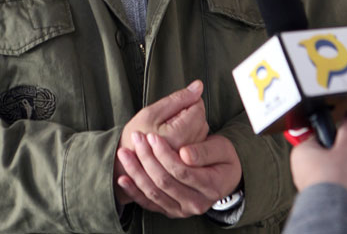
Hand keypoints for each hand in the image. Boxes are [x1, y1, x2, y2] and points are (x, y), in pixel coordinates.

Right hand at [114, 80, 208, 205]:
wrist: (124, 165)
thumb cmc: (134, 138)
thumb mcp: (151, 112)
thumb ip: (177, 99)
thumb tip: (198, 85)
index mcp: (178, 136)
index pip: (198, 108)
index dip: (186, 103)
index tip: (170, 110)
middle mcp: (188, 152)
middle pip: (201, 121)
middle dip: (188, 116)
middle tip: (167, 121)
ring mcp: (189, 162)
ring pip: (201, 133)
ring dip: (188, 128)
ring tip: (167, 133)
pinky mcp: (189, 168)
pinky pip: (197, 145)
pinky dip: (189, 140)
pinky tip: (173, 142)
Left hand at [117, 133, 241, 217]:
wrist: (224, 177)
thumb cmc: (222, 157)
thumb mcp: (221, 148)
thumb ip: (204, 151)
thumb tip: (185, 154)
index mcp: (210, 186)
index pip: (182, 171)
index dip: (165, 154)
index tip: (152, 136)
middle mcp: (195, 203)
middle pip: (165, 182)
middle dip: (147, 158)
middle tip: (136, 138)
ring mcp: (182, 209)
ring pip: (154, 193)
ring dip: (136, 172)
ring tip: (124, 152)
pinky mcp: (170, 210)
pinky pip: (149, 203)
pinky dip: (134, 192)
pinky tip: (123, 178)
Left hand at [290, 109, 346, 196]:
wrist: (334, 209)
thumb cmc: (334, 177)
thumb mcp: (346, 148)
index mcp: (302, 150)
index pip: (325, 140)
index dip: (341, 144)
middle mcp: (302, 166)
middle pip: (333, 158)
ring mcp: (309, 183)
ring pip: (337, 174)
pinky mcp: (318, 197)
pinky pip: (336, 188)